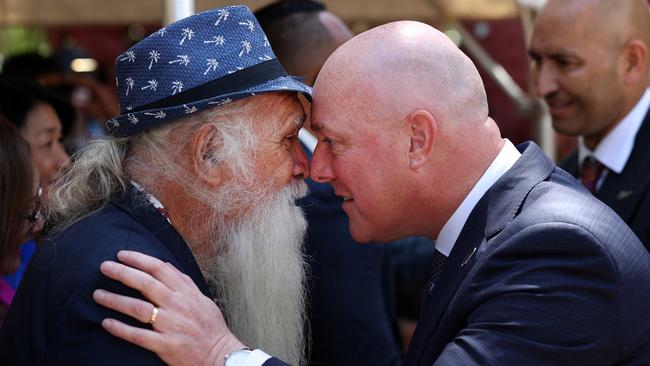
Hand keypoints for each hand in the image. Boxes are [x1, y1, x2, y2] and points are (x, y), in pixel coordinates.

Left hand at [93, 250, 245, 365]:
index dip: (138, 259)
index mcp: (186, 292)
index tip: (122, 255)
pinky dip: (121, 329)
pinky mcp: (165, 345)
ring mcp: (171, 325)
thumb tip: (166, 265)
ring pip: (138, 308)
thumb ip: (184, 282)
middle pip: (145, 283)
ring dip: (115, 300)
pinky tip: (106, 323)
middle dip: (122, 273)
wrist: (219, 355)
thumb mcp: (202, 299)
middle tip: (103, 267)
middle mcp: (177, 305)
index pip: (159, 268)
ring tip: (97, 294)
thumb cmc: (210, 327)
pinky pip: (138, 335)